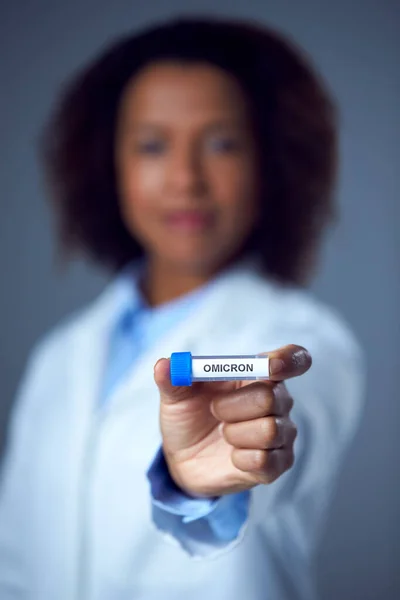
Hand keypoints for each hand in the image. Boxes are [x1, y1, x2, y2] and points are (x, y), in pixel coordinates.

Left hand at [154, 345, 311, 497]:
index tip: (272, 366)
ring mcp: (281, 433)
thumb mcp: (176, 396)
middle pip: (272, 397)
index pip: (293, 359)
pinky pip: (265, 460)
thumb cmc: (189, 416)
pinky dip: (240, 458)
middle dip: (232, 406)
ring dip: (234, 433)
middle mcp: (278, 401)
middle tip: (215, 411)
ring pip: (269, 430)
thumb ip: (173, 378)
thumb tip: (163, 365)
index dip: (288, 360)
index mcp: (258, 374)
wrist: (183, 458)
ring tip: (223, 434)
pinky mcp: (277, 464)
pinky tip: (232, 455)